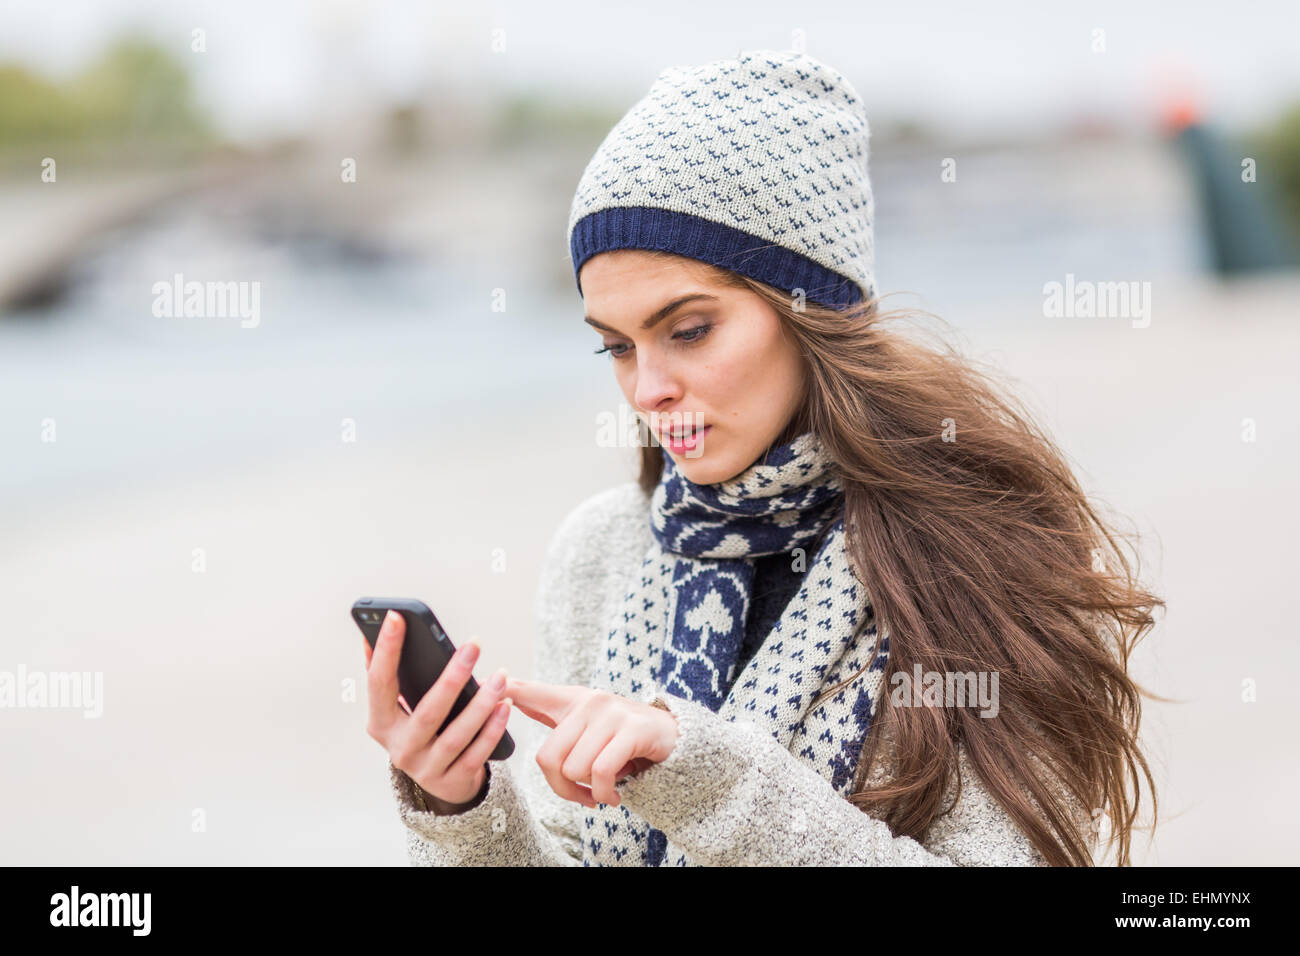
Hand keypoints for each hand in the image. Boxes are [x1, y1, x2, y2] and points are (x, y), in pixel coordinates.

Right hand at [363, 610, 510, 806]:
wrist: (440, 782)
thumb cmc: (420, 731)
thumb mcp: (397, 709)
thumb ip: (386, 676)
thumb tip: (370, 634)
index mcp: (380, 724)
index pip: (379, 682)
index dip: (386, 650)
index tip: (397, 616)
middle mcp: (399, 749)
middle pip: (427, 711)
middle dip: (452, 676)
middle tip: (474, 644)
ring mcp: (425, 769)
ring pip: (456, 735)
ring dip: (481, 704)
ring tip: (500, 676)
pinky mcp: (452, 781)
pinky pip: (476, 753)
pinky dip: (492, 730)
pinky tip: (505, 706)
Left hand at [505, 678, 678, 809]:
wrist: (672, 739)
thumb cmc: (622, 737)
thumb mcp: (587, 727)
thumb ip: (551, 715)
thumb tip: (507, 699)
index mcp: (573, 701)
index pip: (532, 692)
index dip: (509, 692)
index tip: (485, 684)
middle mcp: (590, 702)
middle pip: (549, 757)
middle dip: (563, 788)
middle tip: (582, 796)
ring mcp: (612, 713)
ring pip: (576, 769)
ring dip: (590, 792)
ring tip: (603, 791)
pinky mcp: (633, 729)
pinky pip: (602, 772)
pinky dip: (605, 794)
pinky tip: (614, 797)